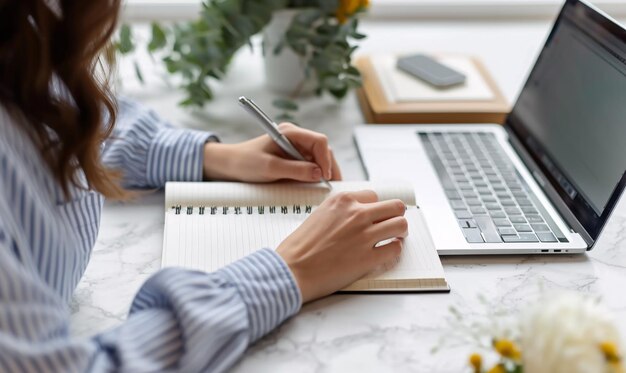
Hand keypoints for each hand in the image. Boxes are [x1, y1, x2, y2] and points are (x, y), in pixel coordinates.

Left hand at [203, 123, 341, 182]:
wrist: (231, 165)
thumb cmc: (246, 162)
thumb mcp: (270, 168)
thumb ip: (295, 170)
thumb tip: (319, 174)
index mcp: (290, 132)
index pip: (319, 141)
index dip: (325, 159)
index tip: (324, 177)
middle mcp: (296, 137)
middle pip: (323, 150)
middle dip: (329, 167)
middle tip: (331, 186)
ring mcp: (296, 147)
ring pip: (320, 158)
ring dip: (324, 172)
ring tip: (326, 188)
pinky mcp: (294, 158)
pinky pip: (312, 165)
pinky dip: (317, 175)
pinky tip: (317, 186)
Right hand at [276, 190, 407, 302]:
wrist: (292, 269)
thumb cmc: (299, 247)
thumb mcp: (319, 215)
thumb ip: (341, 212)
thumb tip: (356, 216)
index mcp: (342, 200)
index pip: (374, 196)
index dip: (375, 208)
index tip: (374, 217)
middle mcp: (356, 214)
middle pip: (395, 207)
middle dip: (394, 216)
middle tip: (390, 226)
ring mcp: (364, 236)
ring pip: (400, 225)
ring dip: (399, 233)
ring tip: (392, 239)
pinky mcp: (368, 258)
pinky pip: (395, 249)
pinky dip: (393, 251)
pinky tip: (384, 253)